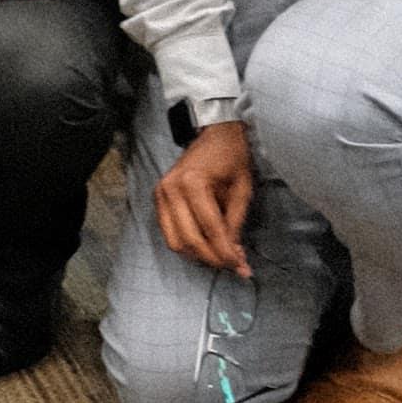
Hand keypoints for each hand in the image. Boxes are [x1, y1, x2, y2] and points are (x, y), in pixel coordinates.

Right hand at [152, 113, 257, 270]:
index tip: (243, 268)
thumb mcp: (242, 189)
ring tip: (221, 257)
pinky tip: (206, 247)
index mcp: (193, 183)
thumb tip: (235, 256)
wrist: (215, 134)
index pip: (210, 229)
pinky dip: (187, 246)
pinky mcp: (158, 198)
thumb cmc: (232, 157)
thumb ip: (235, 223)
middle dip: (213, 259)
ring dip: (199, 256)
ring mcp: (161, 194)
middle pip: (190, 240)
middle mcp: (171, 189)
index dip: (226, 253)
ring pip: (175, 242)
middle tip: (234, 266)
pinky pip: (170, 233)